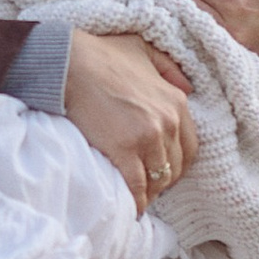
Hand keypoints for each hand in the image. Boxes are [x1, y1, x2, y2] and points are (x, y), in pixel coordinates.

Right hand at [64, 29, 197, 212]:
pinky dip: (136, 201)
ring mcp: (147, 138)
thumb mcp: (143, 50)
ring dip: (149, 192)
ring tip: (137, 197)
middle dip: (163, 179)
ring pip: (157, 179)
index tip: (163, 169)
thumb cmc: (101, 55)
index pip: (190, 146)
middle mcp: (168, 122)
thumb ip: (169, 67)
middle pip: (175, 166)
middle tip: (148, 186)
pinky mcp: (124, 151)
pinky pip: (137, 186)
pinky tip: (130, 207)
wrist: (69, 64)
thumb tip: (189, 87)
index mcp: (176, 101)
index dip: (177, 163)